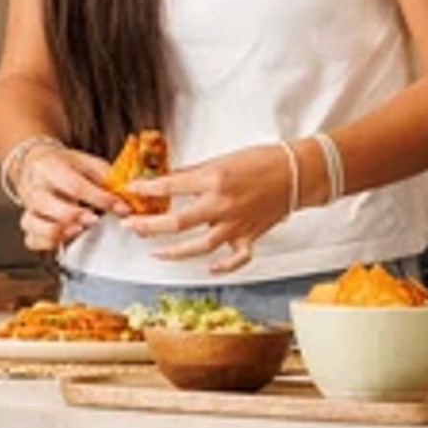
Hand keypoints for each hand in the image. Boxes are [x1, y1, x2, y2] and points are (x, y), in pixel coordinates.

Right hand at [12, 145, 119, 252]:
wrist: (36, 164)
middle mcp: (34, 187)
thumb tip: (126, 196)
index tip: (120, 207)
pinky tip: (64, 238)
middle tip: (95, 219)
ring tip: (78, 230)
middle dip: (75, 215)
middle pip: (47, 203)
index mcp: (49, 166)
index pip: (73, 184)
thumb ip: (106, 178)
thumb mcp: (86, 163)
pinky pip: (31, 239)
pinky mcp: (28, 223)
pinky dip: (47, 243)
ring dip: (57, 231)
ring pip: (33, 223)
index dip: (99, 198)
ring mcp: (29, 207)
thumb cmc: (64, 165)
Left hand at [136, 145, 299, 272]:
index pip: (171, 186)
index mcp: (214, 180)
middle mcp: (222, 205)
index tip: (132, 189)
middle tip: (131, 225)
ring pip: (200, 246)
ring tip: (155, 252)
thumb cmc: (262, 160)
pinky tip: (208, 268)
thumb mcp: (222, 158)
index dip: (147, 189)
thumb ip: (194, 171)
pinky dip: (223, 267)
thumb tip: (168, 177)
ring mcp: (236, 225)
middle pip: (177, 223)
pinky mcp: (250, 237)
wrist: (296, 173)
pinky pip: (236, 259)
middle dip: (148, 225)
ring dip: (174, 252)